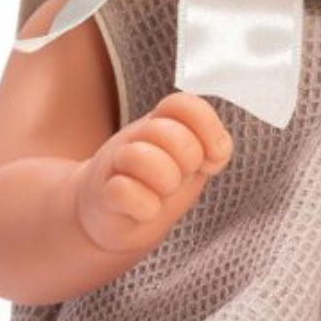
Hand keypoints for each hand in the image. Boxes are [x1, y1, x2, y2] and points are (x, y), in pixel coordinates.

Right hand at [73, 91, 233, 254]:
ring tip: (163, 193)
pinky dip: (144, 206)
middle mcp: (136, 136)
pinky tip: (147, 211)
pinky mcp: (102, 194)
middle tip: (181, 178)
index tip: (211, 161)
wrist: (113, 217)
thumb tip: (218, 150)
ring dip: (164, 181)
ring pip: (140, 156)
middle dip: (187, 160)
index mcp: (161, 123)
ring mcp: (116, 163)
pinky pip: (122, 190)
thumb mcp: (190, 164)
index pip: (183, 104)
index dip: (207, 128)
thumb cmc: (155, 186)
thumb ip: (211, 150)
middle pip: (165, 131)